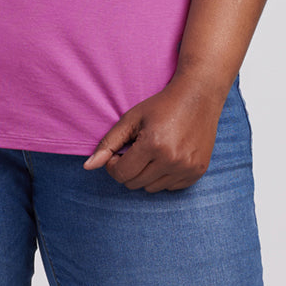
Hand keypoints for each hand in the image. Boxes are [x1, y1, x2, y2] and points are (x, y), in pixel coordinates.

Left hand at [82, 76, 225, 192]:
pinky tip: (167, 155)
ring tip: (152, 151)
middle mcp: (172, 160)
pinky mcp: (197, 172)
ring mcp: (187, 168)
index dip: (114, 164)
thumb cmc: (161, 105)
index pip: (121, 174)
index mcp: (153, 145)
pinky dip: (163, 176)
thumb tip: (88, 167)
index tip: (118, 151)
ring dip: (146, 174)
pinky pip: (170, 187)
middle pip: (135, 183)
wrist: (198, 96)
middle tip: (135, 149)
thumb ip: (108, 142)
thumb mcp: (132, 118)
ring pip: (151, 188)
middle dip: (129, 169)